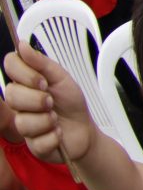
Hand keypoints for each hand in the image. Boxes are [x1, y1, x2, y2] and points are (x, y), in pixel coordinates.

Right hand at [2, 46, 95, 165]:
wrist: (85, 130)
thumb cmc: (72, 103)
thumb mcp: (62, 78)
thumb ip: (41, 62)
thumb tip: (21, 44)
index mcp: (25, 84)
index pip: (9, 66)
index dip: (24, 73)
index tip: (43, 81)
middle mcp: (19, 103)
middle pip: (10, 95)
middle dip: (37, 99)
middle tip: (51, 101)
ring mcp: (23, 124)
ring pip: (23, 121)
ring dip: (47, 120)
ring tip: (56, 119)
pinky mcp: (31, 145)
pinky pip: (37, 140)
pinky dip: (54, 136)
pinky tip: (58, 133)